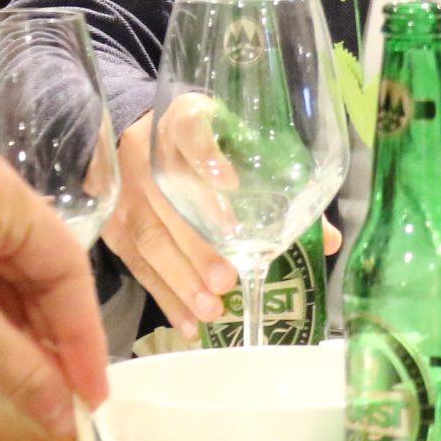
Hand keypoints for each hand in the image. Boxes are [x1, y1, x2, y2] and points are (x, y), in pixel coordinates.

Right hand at [95, 100, 349, 330]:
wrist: (144, 142)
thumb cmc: (209, 149)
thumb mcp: (238, 148)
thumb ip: (280, 187)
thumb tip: (327, 240)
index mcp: (184, 118)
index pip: (189, 128)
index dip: (205, 153)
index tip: (229, 181)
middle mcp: (148, 151)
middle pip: (169, 197)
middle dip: (197, 243)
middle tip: (226, 279)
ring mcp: (124, 189)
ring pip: (149, 234)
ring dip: (181, 277)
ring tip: (211, 308)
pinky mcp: (113, 224)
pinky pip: (137, 263)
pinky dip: (165, 295)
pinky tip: (188, 322)